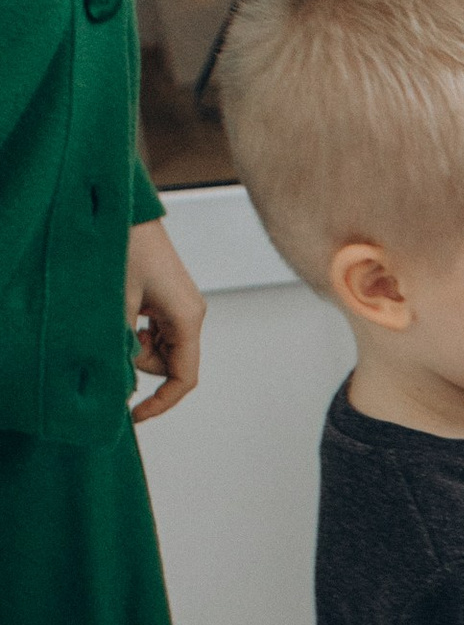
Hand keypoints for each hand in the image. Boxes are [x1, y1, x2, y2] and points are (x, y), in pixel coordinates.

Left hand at [126, 213, 204, 420]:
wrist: (122, 209)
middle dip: (139, 363)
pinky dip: (134, 332)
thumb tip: (119, 381)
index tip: (135, 416)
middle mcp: (189, 315)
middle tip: (113, 341)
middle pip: (169, 364)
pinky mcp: (165, 300)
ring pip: (158, 349)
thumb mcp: (119, 304)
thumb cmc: (125, 248)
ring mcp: (178, 307)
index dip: (162, 402)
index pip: (184, 377)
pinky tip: (122, 311)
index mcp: (187, 318)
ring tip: (117, 318)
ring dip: (133, 345)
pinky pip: (153, 332)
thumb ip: (121, 346)